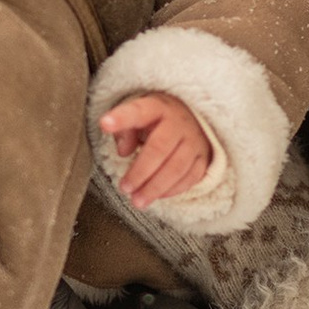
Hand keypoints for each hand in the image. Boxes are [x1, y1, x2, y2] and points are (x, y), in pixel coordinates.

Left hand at [99, 92, 213, 208]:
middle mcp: (178, 123)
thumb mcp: (138, 116)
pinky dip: (172, 190)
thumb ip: (125, 130)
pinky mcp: (203, 157)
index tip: (105, 124)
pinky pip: (190, 177)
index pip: (138, 111)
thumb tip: (123, 151)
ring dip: (155, 188)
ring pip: (177, 167)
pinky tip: (157, 196)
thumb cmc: (156, 120)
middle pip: (160, 148)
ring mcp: (194, 140)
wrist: (192, 119)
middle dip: (141, 172)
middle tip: (124, 188)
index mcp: (157, 107)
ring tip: (137, 200)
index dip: (121, 118)